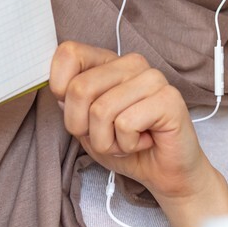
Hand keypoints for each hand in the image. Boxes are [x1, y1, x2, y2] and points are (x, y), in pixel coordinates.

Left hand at [50, 42, 227, 226]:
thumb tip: (59, 93)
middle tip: (106, 136)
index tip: (77, 112)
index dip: (60, 88)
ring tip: (127, 141)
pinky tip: (144, 141)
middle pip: (79, 89)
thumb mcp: (86, 126)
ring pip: (101, 111)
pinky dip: (127, 144)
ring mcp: (152, 78)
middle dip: (82, 127)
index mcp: (108, 62)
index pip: (68, 53)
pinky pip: (125, 124)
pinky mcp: (168, 98)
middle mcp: (131, 63)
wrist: (164, 173)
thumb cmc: (125, 146)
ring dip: (107, 141)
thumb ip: (71, 104)